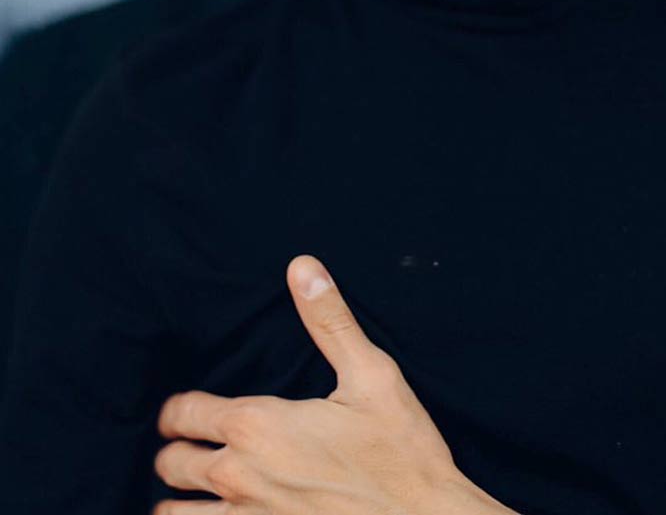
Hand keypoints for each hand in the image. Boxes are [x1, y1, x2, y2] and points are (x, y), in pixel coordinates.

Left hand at [153, 255, 513, 514]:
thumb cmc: (401, 451)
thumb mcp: (371, 374)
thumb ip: (330, 320)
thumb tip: (302, 266)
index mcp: (258, 426)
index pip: (184, 413)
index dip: (176, 409)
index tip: (180, 410)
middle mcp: (240, 477)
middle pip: (171, 464)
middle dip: (173, 451)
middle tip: (184, 445)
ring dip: (177, 499)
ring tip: (189, 491)